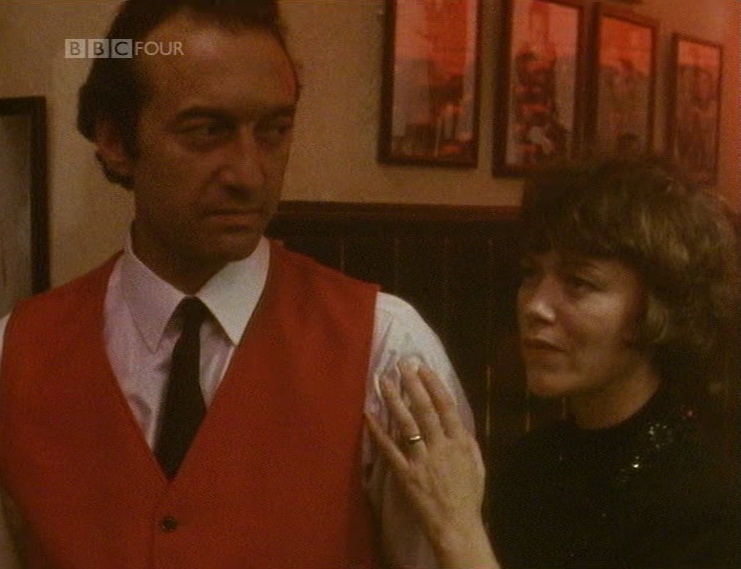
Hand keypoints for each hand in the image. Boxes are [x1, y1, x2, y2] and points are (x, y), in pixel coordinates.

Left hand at [366, 364, 498, 568]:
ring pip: (406, 424)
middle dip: (412, 384)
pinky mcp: (405, 473)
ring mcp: (421, 459)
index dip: (434, 384)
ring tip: (383, 381)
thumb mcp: (477, 465)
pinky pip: (389, 449)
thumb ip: (468, 442)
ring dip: (394, 400)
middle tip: (401, 365)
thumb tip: (459, 421)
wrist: (455, 525)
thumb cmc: (468, 496)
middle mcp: (441, 446)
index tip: (423, 367)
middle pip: (424, 409)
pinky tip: (368, 414)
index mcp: (460, 442)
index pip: (446, 406)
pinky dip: (378, 431)